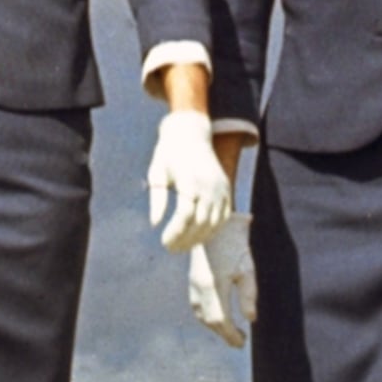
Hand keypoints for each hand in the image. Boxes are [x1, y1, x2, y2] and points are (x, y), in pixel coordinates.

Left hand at [145, 105, 234, 248]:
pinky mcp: (227, 190)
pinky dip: (213, 230)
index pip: (185, 216)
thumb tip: (155, 223)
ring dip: (199, 238)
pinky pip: (224, 217)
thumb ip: (157, 199)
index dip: (175, 233)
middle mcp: (209, 185)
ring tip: (183, 245)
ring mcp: (221, 188)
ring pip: (214, 222)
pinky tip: (199, 237)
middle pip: (200, 222)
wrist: (191, 134)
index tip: (164, 242)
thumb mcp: (156, 172)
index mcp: (190, 180)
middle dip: (186, 240)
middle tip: (171, 248)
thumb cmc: (169, 154)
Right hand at [186, 231, 253, 347]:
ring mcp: (193, 284)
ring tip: (230, 332)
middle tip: (239, 341)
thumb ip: (249, 295)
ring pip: (201, 315)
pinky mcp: (192, 280)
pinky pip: (197, 306)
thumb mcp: (247, 269)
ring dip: (215, 327)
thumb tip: (250, 319)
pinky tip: (216, 318)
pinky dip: (206, 317)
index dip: (232, 335)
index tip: (243, 343)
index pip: (221, 321)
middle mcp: (200, 288)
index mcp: (214, 286)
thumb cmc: (236, 245)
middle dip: (224, 334)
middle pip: (210, 321)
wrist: (216, 223)